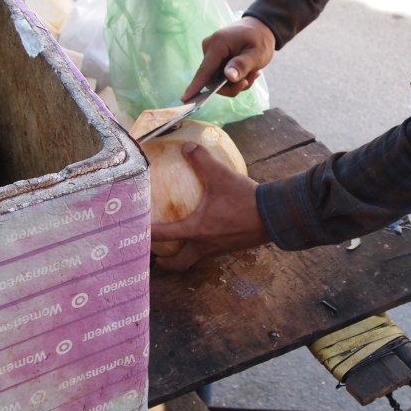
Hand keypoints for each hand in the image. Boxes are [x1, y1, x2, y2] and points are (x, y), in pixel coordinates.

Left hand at [150, 141, 271, 270]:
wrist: (275, 215)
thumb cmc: (244, 199)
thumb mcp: (221, 176)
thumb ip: (202, 160)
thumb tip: (187, 147)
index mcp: (196, 230)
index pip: (164, 235)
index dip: (147, 234)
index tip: (136, 234)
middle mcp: (205, 245)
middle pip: (181, 263)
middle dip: (167, 263)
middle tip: (158, 258)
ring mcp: (220, 249)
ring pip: (197, 259)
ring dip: (186, 255)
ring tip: (180, 245)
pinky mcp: (233, 247)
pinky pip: (212, 252)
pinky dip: (204, 247)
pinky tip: (208, 233)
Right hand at [183, 16, 275, 101]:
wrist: (261, 27)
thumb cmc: (260, 39)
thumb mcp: (257, 54)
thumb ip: (242, 65)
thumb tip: (228, 77)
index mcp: (218, 44)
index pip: (204, 70)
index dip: (195, 86)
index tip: (185, 100)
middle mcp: (210, 48)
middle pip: (212, 80)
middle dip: (232, 86)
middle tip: (249, 80)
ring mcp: (211, 53)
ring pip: (218, 80)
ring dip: (236, 83)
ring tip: (253, 73)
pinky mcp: (215, 58)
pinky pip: (221, 76)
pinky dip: (235, 78)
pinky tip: (249, 71)